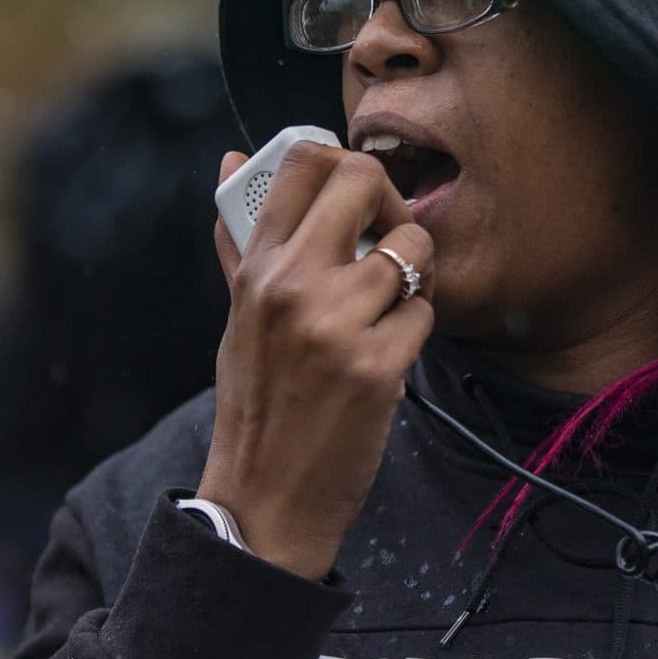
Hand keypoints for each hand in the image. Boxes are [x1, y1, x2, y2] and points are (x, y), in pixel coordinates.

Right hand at [198, 142, 434, 580]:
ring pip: (414, 251)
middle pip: (365, 181)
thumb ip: (242, 239)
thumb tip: (231, 159)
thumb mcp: (238, 315)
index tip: (357, 198)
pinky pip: (426, 313)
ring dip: (415, 279)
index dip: (344, 164)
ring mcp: (336, 324)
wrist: (264, 498)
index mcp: (256, 267)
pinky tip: (388, 358)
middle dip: (393, 205)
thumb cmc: (257, 404)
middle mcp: (292, 284)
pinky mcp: (377, 366)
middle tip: (391, 241)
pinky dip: (416, 332)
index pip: (303, 161)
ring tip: (389, 312)